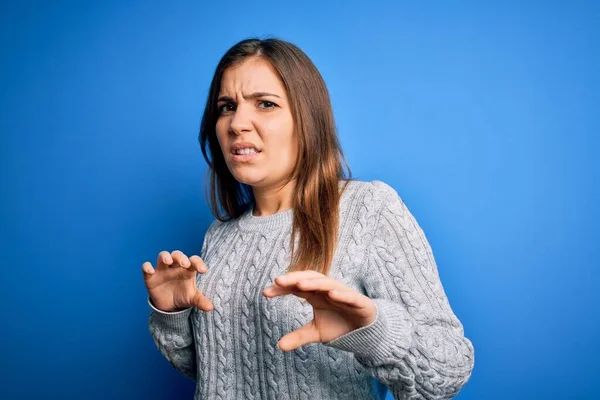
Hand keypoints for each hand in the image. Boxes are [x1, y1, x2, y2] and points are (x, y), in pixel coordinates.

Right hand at [142, 250, 213, 312]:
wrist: (169, 305)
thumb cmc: (183, 296)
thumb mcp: (192, 299)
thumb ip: (201, 301)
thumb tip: (211, 308)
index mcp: (187, 269)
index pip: (194, 261)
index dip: (198, 263)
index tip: (203, 270)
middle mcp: (175, 266)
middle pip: (177, 255)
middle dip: (180, 257)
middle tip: (185, 263)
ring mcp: (162, 270)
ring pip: (162, 256)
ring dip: (165, 256)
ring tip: (168, 261)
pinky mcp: (150, 276)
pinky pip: (146, 267)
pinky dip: (147, 267)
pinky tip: (150, 270)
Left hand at [262, 271, 376, 350]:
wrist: (365, 331)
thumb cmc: (338, 325)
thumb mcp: (316, 333)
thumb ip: (299, 336)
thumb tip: (279, 346)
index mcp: (315, 294)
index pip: (296, 287)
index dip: (282, 289)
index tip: (265, 293)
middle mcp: (327, 290)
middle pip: (309, 279)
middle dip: (294, 279)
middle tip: (278, 281)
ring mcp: (342, 294)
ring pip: (327, 283)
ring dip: (314, 283)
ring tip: (300, 285)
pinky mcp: (358, 301)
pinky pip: (349, 296)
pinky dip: (341, 293)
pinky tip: (331, 293)